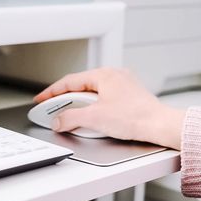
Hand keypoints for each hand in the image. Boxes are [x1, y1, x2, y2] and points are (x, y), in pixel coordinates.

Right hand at [34, 68, 184, 149]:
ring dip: (79, 104)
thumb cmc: (135, 117)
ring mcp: (123, 86)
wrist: (159, 126)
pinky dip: (93, 108)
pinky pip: (104, 99)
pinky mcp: (129, 97)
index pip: (69, 81)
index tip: (41, 99)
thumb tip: (58, 121)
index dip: (52, 92)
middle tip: (53, 110)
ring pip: (93, 93)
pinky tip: (91, 119)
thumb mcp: (94, 118)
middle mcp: (114, 76)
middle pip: (81, 86)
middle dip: (65, 99)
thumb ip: (71, 118)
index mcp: (104, 75)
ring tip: (71, 117)